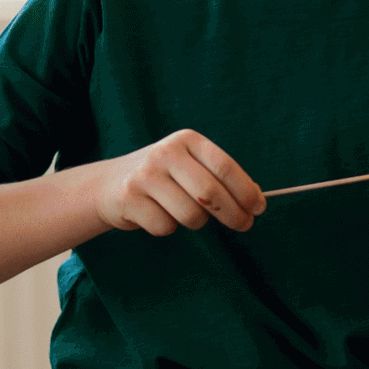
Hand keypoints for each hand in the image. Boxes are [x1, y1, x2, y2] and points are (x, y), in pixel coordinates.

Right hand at [91, 130, 265, 236]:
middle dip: (233, 215)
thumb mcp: (189, 165)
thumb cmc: (163, 178)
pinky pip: (165, 227)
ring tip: (185, 214)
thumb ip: (218, 177)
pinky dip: (168, 228)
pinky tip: (156, 214)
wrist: (110, 183)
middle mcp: (165, 153)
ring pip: (191, 215)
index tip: (258, 208)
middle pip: (210, 194)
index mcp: (186, 140)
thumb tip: (256, 199)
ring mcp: (145, 175)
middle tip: (243, 225)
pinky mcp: (129, 198)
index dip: (245, 190)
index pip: (224, 166)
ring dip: (196, 223)